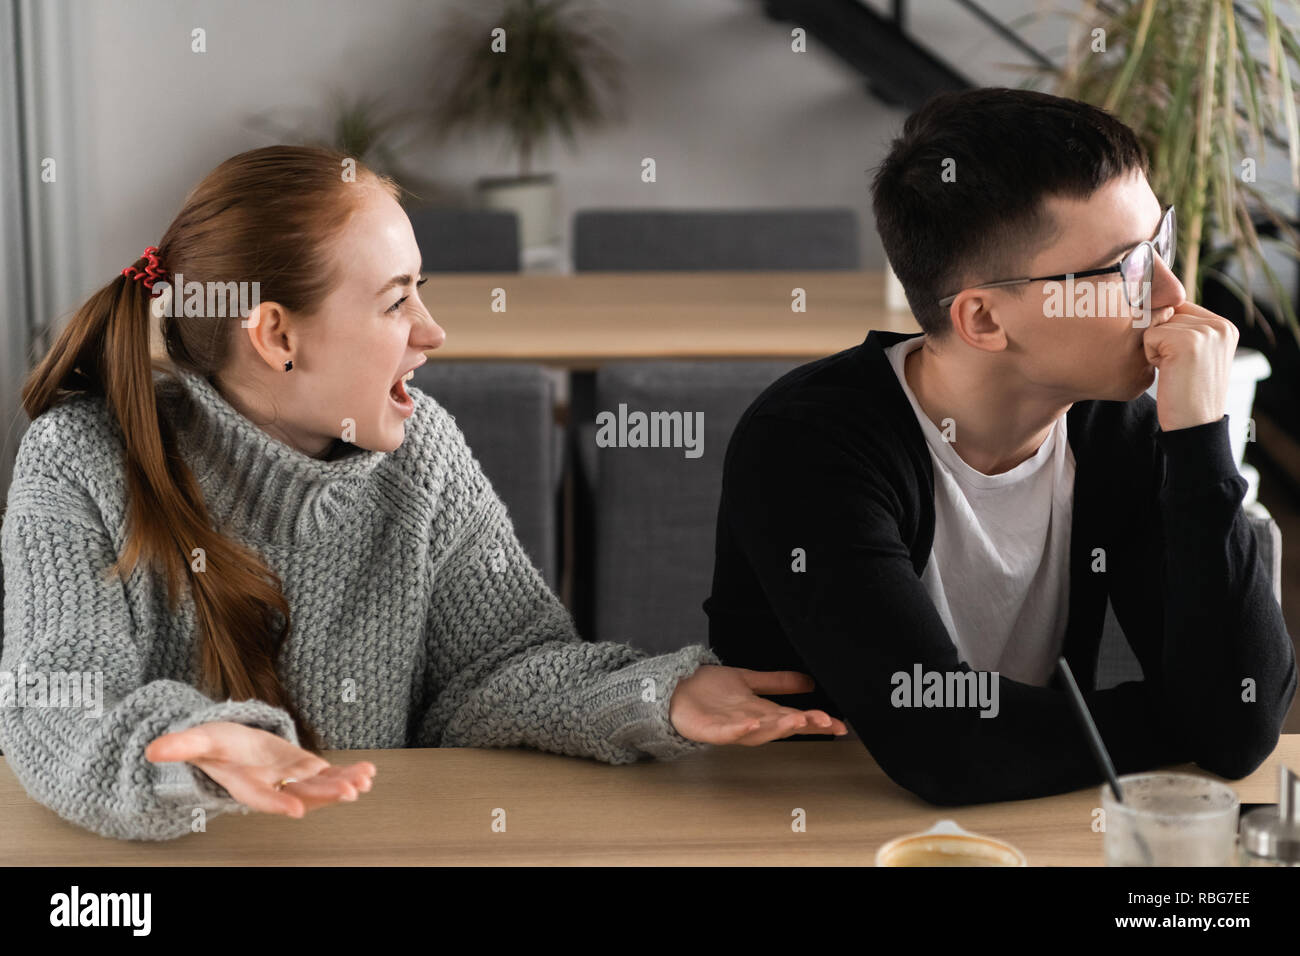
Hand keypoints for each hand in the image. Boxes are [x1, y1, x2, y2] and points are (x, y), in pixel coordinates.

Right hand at [145, 721, 375, 817]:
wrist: (233, 748)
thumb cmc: (216, 745)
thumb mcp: (199, 740)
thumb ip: (180, 745)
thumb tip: (153, 749)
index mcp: (247, 784)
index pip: (261, 798)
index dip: (277, 803)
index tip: (296, 810)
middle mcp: (274, 786)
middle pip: (300, 794)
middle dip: (324, 795)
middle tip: (349, 793)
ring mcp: (294, 779)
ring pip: (321, 786)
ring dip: (344, 785)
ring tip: (365, 782)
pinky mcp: (308, 770)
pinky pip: (332, 774)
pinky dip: (350, 774)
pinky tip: (370, 773)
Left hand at [669, 666, 848, 744]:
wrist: (675, 689)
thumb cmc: (708, 691)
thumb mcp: (748, 681)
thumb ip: (777, 683)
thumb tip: (809, 682)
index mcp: (760, 713)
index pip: (793, 718)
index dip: (815, 722)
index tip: (839, 725)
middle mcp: (748, 723)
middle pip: (779, 727)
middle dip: (801, 724)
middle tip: (823, 721)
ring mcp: (728, 728)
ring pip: (757, 732)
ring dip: (777, 727)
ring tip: (796, 719)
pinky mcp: (708, 729)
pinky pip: (725, 732)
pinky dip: (739, 730)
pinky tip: (753, 723)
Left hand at [1142, 301, 1238, 431]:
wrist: (1194, 426)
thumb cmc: (1186, 394)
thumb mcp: (1194, 355)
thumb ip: (1184, 328)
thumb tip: (1152, 304)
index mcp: (1225, 326)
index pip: (1179, 308)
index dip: (1167, 332)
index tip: (1180, 360)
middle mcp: (1220, 325)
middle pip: (1166, 313)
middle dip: (1161, 341)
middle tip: (1178, 369)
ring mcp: (1207, 332)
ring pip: (1156, 324)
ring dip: (1156, 350)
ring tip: (1175, 371)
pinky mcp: (1188, 341)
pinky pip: (1149, 336)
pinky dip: (1151, 356)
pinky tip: (1169, 373)